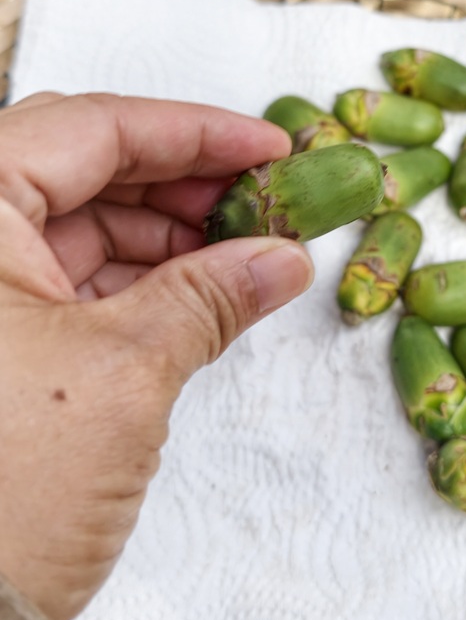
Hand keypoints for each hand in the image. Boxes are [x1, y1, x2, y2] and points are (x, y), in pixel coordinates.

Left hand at [0, 93, 313, 619]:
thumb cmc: (0, 489)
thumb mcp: (124, 372)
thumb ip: (210, 295)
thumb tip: (283, 257)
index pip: (87, 130)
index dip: (190, 131)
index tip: (267, 145)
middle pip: (86, 172)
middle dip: (187, 185)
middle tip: (268, 202)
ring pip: (89, 231)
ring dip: (176, 237)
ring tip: (253, 251)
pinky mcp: (4, 347)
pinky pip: (86, 288)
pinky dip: (154, 285)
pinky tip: (213, 292)